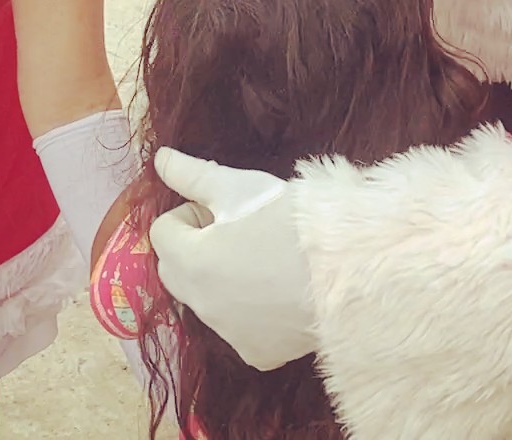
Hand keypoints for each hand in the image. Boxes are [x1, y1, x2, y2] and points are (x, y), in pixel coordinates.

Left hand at [147, 148, 317, 370]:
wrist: (352, 267)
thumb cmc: (292, 220)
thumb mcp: (241, 187)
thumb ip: (193, 175)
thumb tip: (159, 159)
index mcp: (190, 261)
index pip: (163, 231)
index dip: (192, 214)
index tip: (228, 211)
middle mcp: (200, 304)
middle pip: (175, 270)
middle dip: (195, 248)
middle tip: (239, 232)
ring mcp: (227, 333)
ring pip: (205, 300)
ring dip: (219, 280)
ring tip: (265, 260)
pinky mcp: (257, 353)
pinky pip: (237, 329)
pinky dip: (249, 313)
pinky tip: (280, 294)